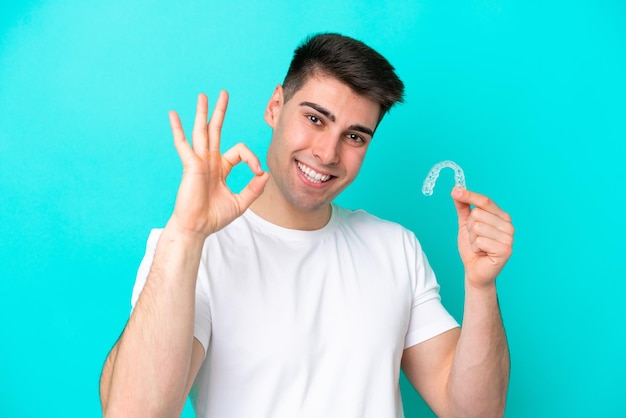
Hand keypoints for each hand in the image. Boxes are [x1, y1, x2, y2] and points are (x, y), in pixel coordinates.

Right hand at [168, 91, 268, 237]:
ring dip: (203, 113)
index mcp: (221, 167)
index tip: (258, 172)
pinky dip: (177, 129)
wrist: (197, 228)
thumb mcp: (240, 202)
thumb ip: (253, 188)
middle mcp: (209, 161)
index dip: (252, 157)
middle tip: (224, 93)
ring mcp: (199, 161)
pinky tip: (172, 114)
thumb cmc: (214, 217)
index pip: (240, 151)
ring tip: (203, 95)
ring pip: (201, 131)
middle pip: (216, 130)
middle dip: (220, 112)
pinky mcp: (190, 165)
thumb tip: (265, 174)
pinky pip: (183, 144)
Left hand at [451, 188, 513, 288]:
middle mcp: (508, 225)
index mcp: (502, 217)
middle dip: (469, 228)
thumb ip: (463, 207)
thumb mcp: (465, 225)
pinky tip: (482, 253)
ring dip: (472, 239)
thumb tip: (457, 190)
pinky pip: (479, 241)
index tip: (455, 191)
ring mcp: (508, 238)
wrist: (475, 270)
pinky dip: (475, 248)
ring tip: (479, 246)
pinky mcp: (505, 250)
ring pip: (477, 227)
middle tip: (475, 239)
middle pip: (477, 213)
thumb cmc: (473, 248)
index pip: (485, 201)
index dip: (469, 195)